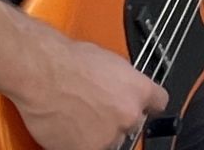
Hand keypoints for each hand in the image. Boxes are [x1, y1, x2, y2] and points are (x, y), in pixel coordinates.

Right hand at [12, 33, 165, 149]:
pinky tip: (68, 126)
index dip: (147, 104)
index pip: (159, 103)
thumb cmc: (70, 62)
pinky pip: (87, 149)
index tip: (143, 106)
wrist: (44, 73)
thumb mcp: (112, 62)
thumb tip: (125, 90)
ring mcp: (108, 136)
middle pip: (132, 123)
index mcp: (140, 90)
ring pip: (109, 140)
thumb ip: (126, 82)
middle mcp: (129, 116)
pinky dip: (78, 142)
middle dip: (117, 118)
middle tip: (97, 108)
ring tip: (78, 116)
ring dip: (98, 132)